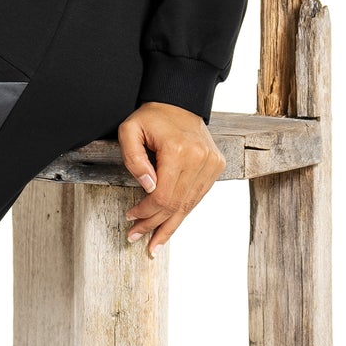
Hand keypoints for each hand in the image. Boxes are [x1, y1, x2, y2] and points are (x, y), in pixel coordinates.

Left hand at [117, 101, 225, 257]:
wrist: (180, 101)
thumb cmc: (151, 117)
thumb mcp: (129, 131)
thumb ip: (134, 160)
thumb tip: (148, 189)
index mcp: (179, 151)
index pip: (163, 195)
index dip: (145, 212)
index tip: (130, 218)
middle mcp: (200, 159)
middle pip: (176, 205)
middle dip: (155, 225)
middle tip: (137, 240)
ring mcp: (212, 163)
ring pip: (189, 205)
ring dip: (170, 226)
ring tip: (155, 243)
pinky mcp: (216, 166)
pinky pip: (197, 197)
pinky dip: (183, 212)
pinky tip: (170, 224)